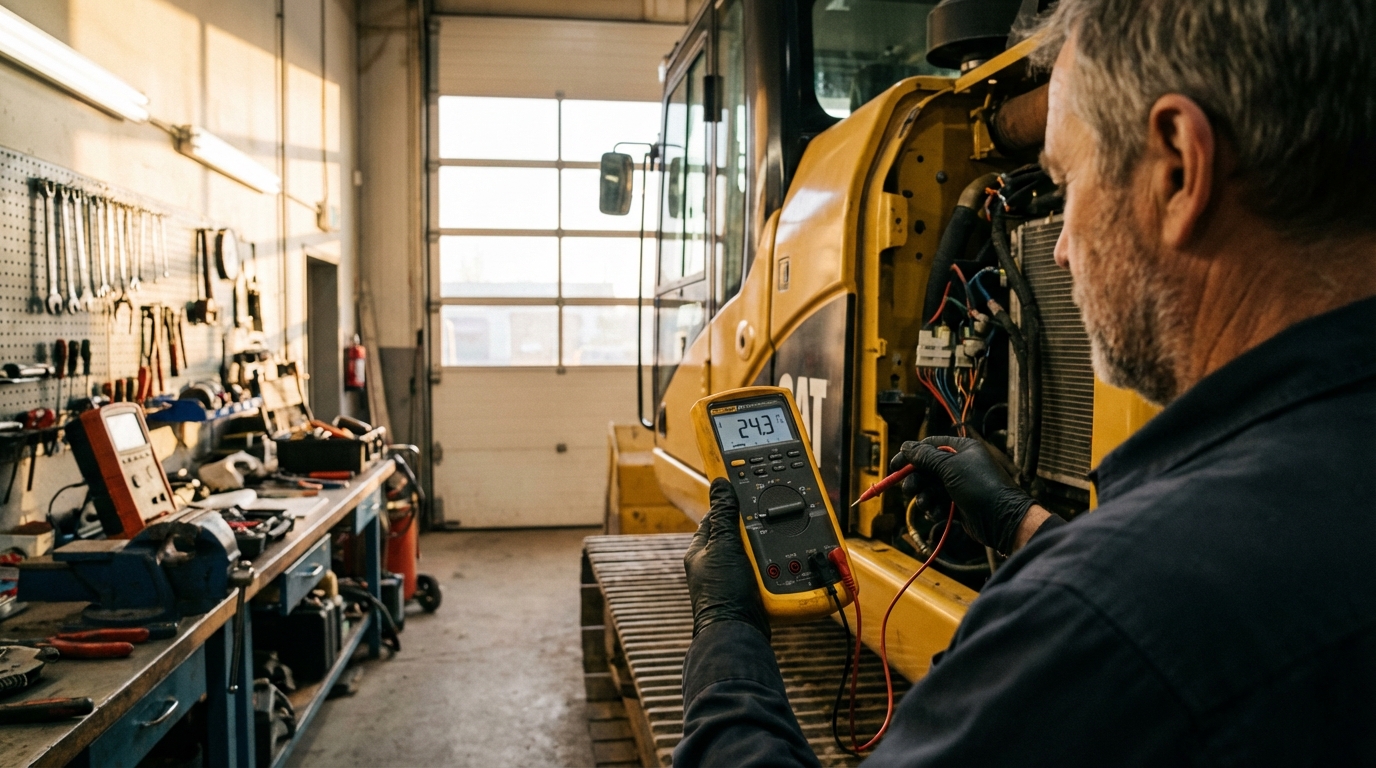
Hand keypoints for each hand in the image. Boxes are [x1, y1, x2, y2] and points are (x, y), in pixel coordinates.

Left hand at [684, 478, 769, 639]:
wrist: (739, 634)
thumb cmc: (722, 595)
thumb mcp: (724, 547)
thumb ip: (724, 516)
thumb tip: (720, 485)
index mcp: (701, 550)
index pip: (715, 517)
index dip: (729, 505)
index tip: (745, 494)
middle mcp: (716, 563)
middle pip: (739, 533)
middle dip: (753, 529)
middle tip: (767, 521)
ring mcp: (734, 577)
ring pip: (754, 552)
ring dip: (766, 550)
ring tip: (776, 545)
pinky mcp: (751, 590)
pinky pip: (765, 570)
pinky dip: (774, 566)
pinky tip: (783, 564)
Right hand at [892, 436, 1035, 554]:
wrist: (1002, 520)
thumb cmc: (980, 487)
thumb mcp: (950, 467)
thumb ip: (926, 456)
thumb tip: (906, 446)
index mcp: (962, 449)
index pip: (930, 446)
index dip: (911, 455)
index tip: (895, 466)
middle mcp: (960, 465)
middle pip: (926, 468)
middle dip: (915, 480)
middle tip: (908, 490)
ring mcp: (959, 486)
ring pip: (929, 488)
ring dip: (924, 497)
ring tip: (928, 504)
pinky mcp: (958, 505)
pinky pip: (937, 503)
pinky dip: (934, 508)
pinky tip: (938, 513)